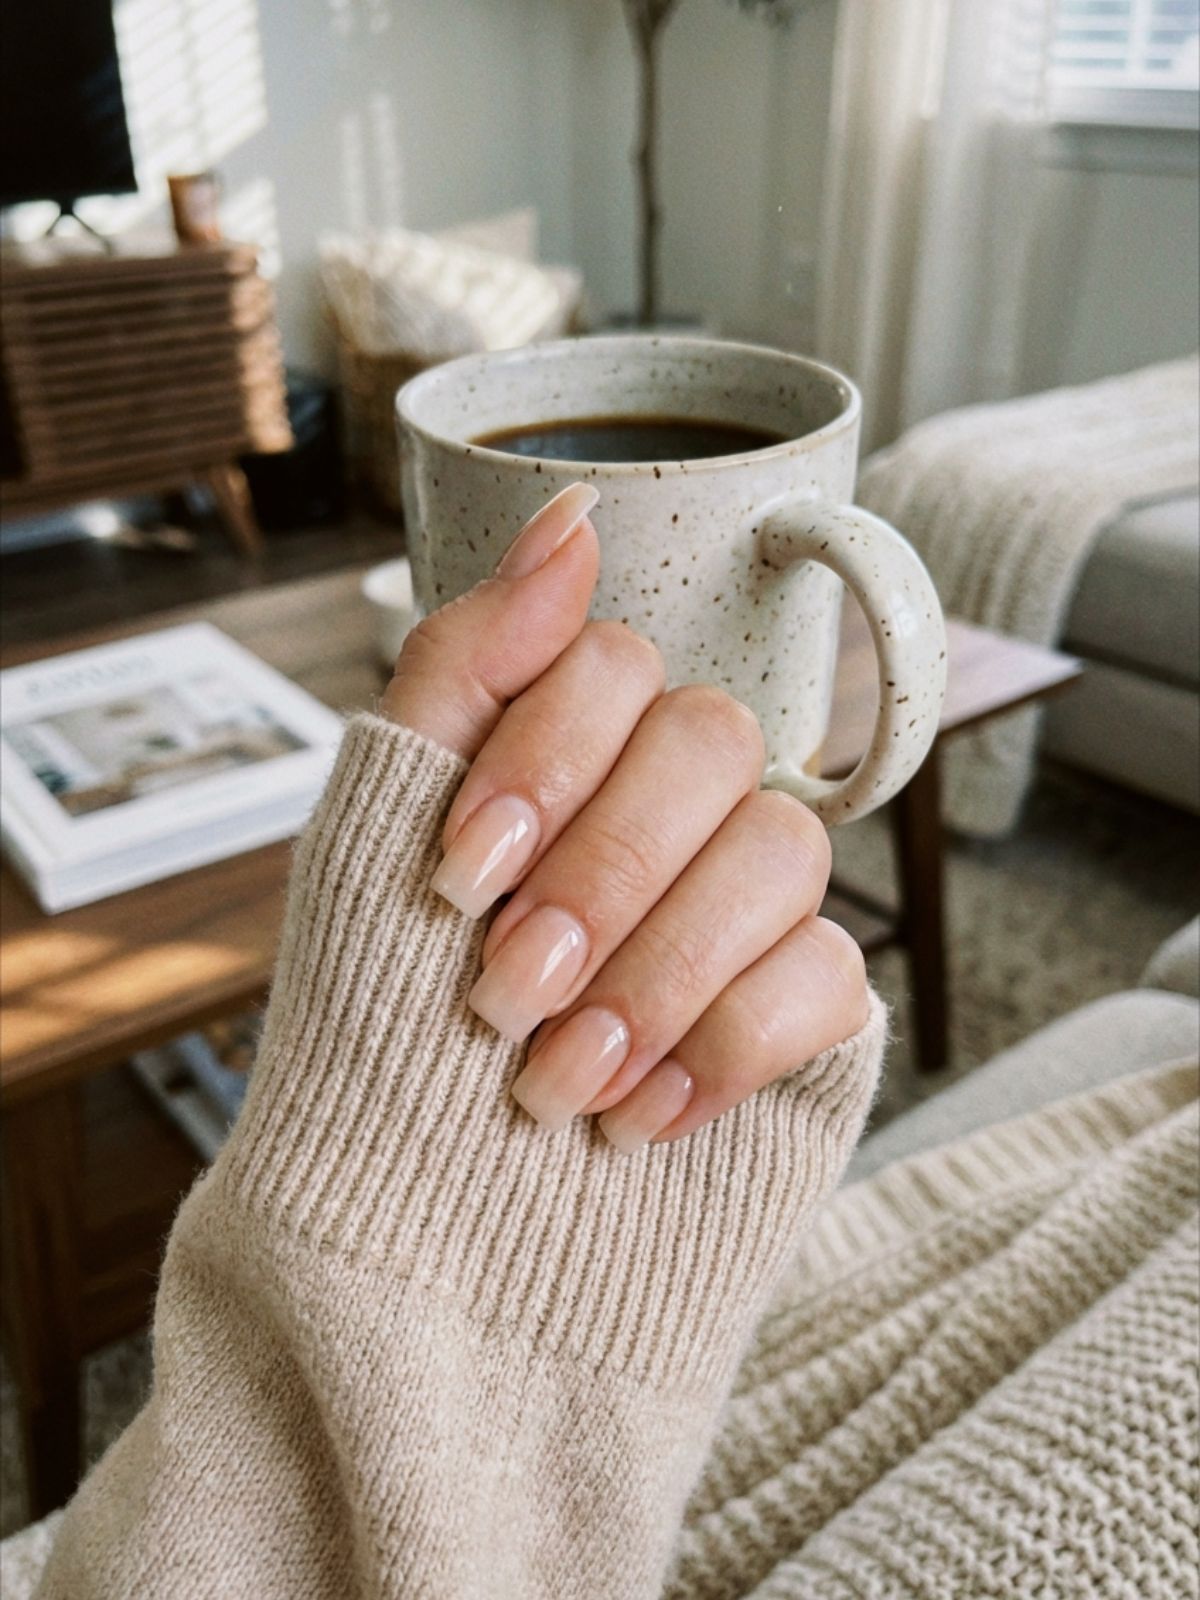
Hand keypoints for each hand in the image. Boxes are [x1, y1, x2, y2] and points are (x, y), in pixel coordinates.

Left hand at [382, 483, 869, 1151]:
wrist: (417, 1250)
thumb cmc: (376, 1042)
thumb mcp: (374, 839)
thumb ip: (466, 667)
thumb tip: (575, 510)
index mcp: (566, 763)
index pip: (620, 665)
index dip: (547, 758)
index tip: (459, 876)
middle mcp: (666, 820)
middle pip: (715, 743)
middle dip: (599, 875)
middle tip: (502, 994)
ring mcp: (742, 916)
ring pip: (783, 851)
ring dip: (652, 973)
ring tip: (553, 1081)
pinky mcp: (802, 1018)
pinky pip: (828, 974)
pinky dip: (718, 1048)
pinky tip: (634, 1115)